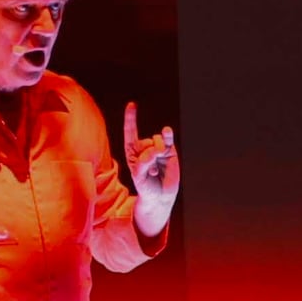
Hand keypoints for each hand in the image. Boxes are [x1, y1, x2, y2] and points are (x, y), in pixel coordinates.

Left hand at [124, 102, 178, 229]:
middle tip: (150, 173)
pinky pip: (168, 140)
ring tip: (156, 171)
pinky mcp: (170, 151)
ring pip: (156, 141)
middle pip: (145, 142)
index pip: (130, 132)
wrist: (160, 196)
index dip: (131, 119)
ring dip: (157, 155)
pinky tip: (166, 131)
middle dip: (148, 157)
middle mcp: (145, 147)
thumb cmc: (146, 186)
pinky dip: (167, 135)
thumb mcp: (139, 176)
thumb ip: (144, 162)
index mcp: (132, 151)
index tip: (132, 105)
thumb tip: (156, 149)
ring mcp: (158, 148)